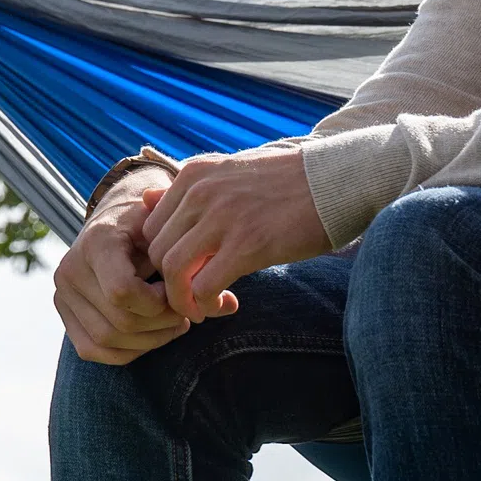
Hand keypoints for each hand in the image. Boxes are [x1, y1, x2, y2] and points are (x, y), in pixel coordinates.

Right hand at [52, 169, 191, 364]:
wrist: (119, 217)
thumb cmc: (153, 224)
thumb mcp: (173, 235)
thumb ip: (198, 268)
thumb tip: (230, 306)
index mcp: (98, 241)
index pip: (122, 292)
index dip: (158, 303)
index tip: (176, 291)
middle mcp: (70, 268)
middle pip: (119, 321)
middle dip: (160, 325)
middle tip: (184, 315)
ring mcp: (62, 293)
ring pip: (106, 340)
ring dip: (148, 340)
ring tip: (171, 323)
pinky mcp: (63, 313)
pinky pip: (91, 349)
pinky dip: (125, 351)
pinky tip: (150, 336)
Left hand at [143, 146, 326, 322]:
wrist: (336, 181)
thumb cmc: (287, 182)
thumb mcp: (229, 172)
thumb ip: (186, 189)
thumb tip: (145, 201)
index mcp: (194, 174)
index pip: (150, 227)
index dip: (161, 258)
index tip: (183, 273)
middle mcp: (201, 192)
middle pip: (157, 251)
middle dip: (169, 283)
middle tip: (193, 296)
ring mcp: (222, 217)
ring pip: (173, 271)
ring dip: (182, 300)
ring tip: (202, 308)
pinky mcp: (247, 245)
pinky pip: (204, 287)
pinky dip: (207, 304)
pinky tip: (224, 304)